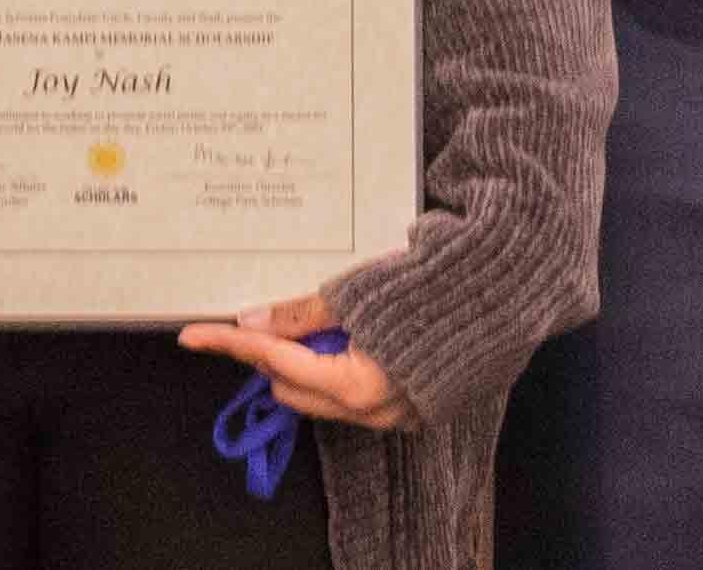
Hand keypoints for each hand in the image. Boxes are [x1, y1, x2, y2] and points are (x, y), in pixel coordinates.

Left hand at [179, 293, 415, 430]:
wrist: (510, 292)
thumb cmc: (435, 285)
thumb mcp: (358, 293)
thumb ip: (302, 314)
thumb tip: (252, 320)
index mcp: (355, 386)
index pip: (274, 362)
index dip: (231, 344)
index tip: (192, 335)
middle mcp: (373, 413)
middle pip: (292, 389)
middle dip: (270, 356)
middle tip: (263, 317)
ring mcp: (396, 415)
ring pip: (323, 397)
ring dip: (305, 363)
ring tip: (315, 322)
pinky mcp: (415, 407)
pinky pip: (356, 396)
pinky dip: (339, 369)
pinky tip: (349, 336)